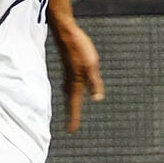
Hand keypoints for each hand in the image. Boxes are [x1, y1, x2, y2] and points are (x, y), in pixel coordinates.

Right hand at [52, 8, 104, 131]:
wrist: (65, 31)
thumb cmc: (79, 47)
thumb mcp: (92, 65)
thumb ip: (95, 83)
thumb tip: (98, 99)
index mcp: (76, 82)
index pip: (75, 105)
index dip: (74, 118)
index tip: (71, 131)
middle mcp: (70, 80)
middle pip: (70, 102)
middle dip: (71, 114)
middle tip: (70, 126)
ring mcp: (68, 74)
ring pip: (69, 93)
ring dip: (70, 104)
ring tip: (71, 112)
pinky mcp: (69, 66)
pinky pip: (69, 85)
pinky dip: (70, 92)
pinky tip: (70, 89)